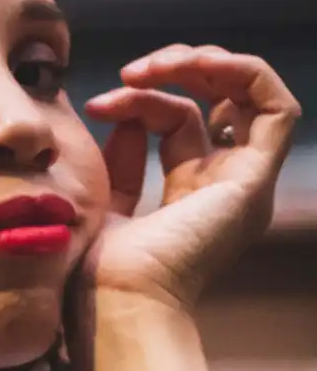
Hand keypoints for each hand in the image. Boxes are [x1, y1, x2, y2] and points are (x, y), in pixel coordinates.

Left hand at [74, 44, 300, 315]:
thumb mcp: (102, 201)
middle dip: (177, 73)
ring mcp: (241, 185)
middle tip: (131, 72)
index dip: (138, 100)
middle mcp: (221, 190)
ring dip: (202, 66)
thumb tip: (121, 115)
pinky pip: (276, 108)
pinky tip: (193, 64)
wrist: (116, 307)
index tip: (95, 105)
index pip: (178, 124)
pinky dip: (243, 72)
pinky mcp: (252, 181)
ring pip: (248, 98)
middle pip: (218, 106)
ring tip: (150, 67)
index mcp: (187, 198)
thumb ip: (119, 162)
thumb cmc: (95, 275)